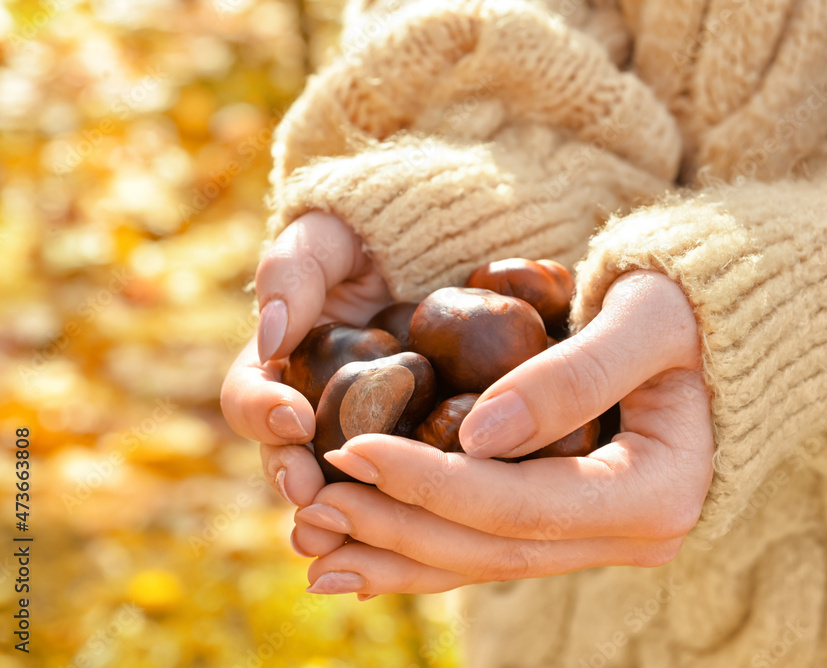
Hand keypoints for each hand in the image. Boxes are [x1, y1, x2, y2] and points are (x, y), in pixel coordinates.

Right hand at [220, 211, 392, 518]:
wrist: (426, 242)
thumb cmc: (361, 234)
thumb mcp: (322, 237)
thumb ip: (291, 275)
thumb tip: (272, 339)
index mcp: (277, 366)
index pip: (249, 399)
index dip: (263, 414)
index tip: (294, 418)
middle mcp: (311, 407)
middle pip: (287, 458)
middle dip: (294, 480)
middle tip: (312, 495)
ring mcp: (360, 428)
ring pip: (338, 482)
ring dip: (336, 511)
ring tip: (344, 533)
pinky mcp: (409, 438)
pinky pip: (397, 477)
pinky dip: (395, 504)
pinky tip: (409, 522)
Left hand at [294, 270, 715, 595]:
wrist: (716, 330)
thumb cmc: (688, 307)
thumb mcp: (643, 319)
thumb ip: (572, 376)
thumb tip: (477, 436)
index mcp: (657, 492)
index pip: (520, 504)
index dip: (430, 482)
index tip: (352, 447)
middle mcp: (632, 534)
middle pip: (493, 547)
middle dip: (398, 526)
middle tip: (313, 505)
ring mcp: (605, 539)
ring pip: (486, 562)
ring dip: (399, 554)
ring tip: (317, 548)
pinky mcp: (577, 527)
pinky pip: (492, 548)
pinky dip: (427, 549)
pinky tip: (366, 556)